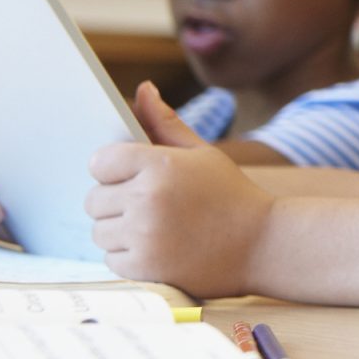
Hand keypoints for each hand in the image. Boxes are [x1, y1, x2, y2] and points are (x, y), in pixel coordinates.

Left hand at [85, 83, 272, 294]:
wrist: (265, 245)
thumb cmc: (232, 195)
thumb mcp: (203, 153)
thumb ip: (165, 123)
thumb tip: (142, 90)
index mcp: (160, 164)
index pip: (99, 162)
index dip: (115, 170)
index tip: (134, 177)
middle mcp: (147, 198)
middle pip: (94, 199)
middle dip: (117, 202)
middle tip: (152, 206)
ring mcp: (144, 236)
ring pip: (100, 231)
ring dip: (121, 231)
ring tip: (158, 228)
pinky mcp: (144, 268)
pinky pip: (111, 259)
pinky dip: (130, 256)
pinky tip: (160, 249)